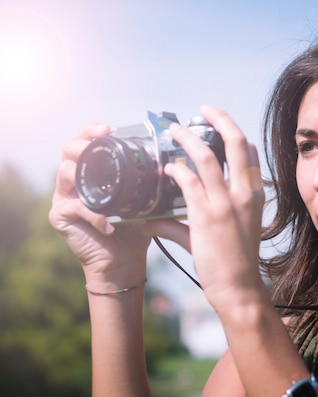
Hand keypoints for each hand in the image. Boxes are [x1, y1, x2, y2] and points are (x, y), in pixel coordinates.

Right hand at [48, 123, 156, 286]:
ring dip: (85, 176)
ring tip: (105, 186)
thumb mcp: (144, 200)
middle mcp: (75, 180)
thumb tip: (171, 164)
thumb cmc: (134, 228)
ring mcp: (64, 197)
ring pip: (64, 172)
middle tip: (96, 146)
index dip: (91, 131)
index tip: (107, 128)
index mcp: (93, 171)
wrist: (125, 259)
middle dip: (81, 143)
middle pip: (67, 149)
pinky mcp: (60, 216)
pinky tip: (109, 223)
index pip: (85, 142)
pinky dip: (93, 214)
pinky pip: (73, 206)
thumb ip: (149, 182)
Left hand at [164, 105, 264, 308]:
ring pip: (206, 157)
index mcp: (255, 194)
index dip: (233, 132)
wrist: (238, 287)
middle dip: (219, 119)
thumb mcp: (236, 228)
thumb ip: (206, 212)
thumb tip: (165, 212)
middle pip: (236, 142)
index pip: (250, 152)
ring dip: (187, 138)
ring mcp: (225, 203)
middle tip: (203, 110)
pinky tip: (167, 169)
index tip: (217, 124)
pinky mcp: (205, 216)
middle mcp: (244, 193)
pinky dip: (175, 171)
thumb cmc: (237, 260)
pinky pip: (187, 182)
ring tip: (173, 131)